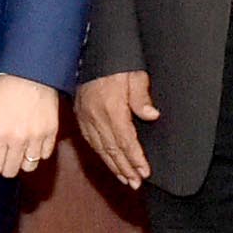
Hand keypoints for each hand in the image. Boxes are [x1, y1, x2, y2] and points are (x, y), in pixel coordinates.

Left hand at [0, 75, 60, 178]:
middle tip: (3, 153)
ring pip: (29, 167)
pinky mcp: (51, 133)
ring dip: (22, 161)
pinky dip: (38, 152)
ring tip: (18, 148)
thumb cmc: (5, 89)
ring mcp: (37, 137)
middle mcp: (19, 139)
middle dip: (4, 165)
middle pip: (11, 171)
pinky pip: (45, 155)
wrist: (31, 73)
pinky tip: (32, 141)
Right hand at [75, 70, 158, 190]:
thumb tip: (151, 116)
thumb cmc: (116, 61)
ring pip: (100, 148)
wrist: (90, 49)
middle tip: (135, 183)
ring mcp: (85, 116)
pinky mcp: (80, 114)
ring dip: (113, 165)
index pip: (125, 141)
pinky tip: (108, 161)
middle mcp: (96, 116)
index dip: (135, 158)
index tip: (145, 172)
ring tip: (124, 178)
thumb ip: (141, 96)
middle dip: (125, 168)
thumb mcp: (134, 73)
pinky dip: (100, 154)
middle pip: (112, 149)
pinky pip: (90, 140)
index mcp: (111, 108)